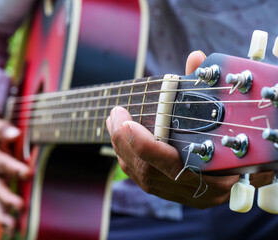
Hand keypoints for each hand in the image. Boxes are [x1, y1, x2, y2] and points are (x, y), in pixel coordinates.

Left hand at [106, 51, 272, 208]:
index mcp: (216, 178)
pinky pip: (142, 179)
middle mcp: (197, 191)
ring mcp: (182, 194)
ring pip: (141, 177)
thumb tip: (195, 58)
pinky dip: (128, 158)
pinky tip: (123, 140)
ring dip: (122, 149)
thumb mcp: (225, 114)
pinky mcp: (171, 192)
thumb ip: (207, 88)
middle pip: (148, 172)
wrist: (251, 168)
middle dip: (124, 142)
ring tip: (114, 122)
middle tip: (116, 114)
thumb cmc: (239, 139)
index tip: (127, 123)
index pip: (171, 167)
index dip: (146, 147)